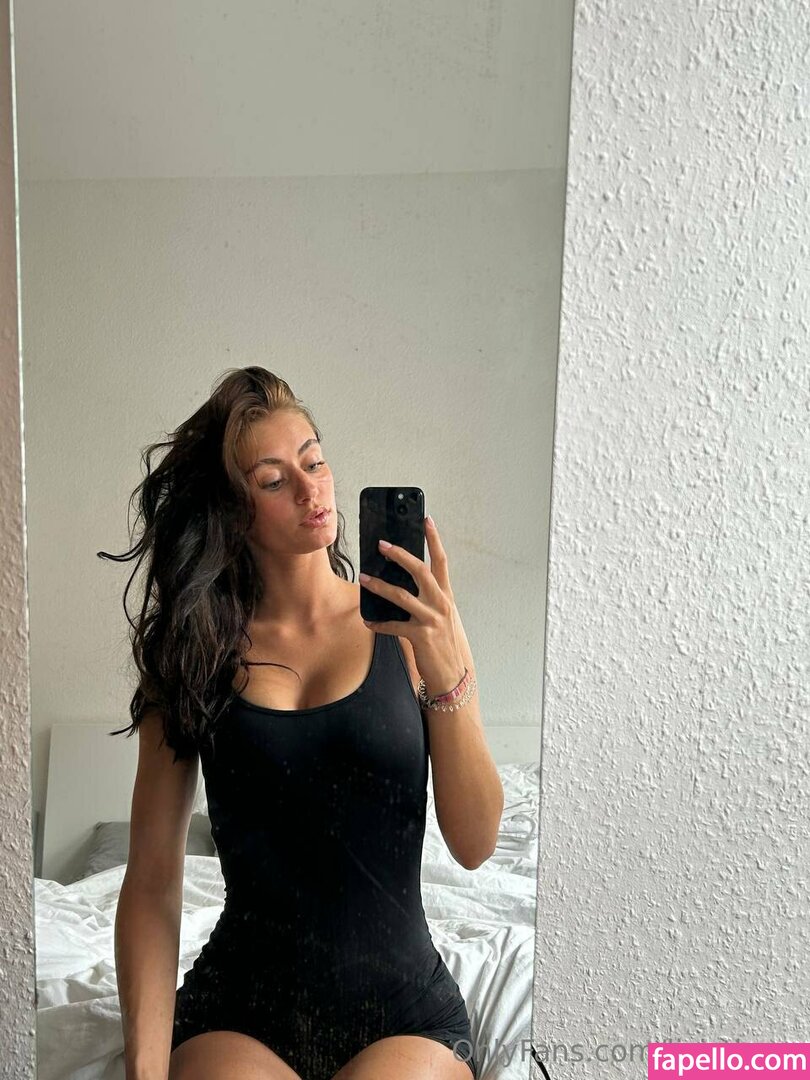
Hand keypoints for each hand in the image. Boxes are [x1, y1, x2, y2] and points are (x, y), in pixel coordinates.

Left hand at [358, 516, 464, 691]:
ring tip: (364, 578)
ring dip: (379, 586)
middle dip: (400, 555)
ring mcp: (432, 619)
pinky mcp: (421, 636)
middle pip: (420, 570)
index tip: (426, 519)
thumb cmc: (444, 644)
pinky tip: (367, 620)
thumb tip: (405, 583)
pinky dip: (378, 623)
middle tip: (381, 545)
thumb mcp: (442, 617)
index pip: (441, 561)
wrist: (453, 675)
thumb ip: (429, 599)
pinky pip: (393, 625)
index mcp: (446, 596)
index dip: (434, 539)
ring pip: (401, 595)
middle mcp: (441, 604)